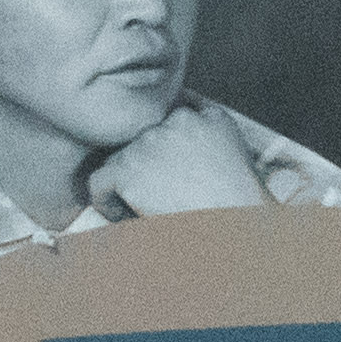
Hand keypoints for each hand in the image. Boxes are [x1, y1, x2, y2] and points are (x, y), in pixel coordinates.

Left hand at [86, 99, 282, 217]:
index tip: (170, 179)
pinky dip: (106, 202)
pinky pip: (100, 181)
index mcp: (199, 116)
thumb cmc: (240, 202)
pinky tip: (123, 218)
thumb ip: (210, 127)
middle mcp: (170, 123)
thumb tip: (184, 130)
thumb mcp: (235, 150)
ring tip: (141, 212)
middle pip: (141, 143)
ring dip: (127, 186)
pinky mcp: (127, 169)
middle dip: (145, 170)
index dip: (164, 154)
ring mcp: (147, 144)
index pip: (167, 125)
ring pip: (119, 161)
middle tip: (157, 201)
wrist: (234, 225)